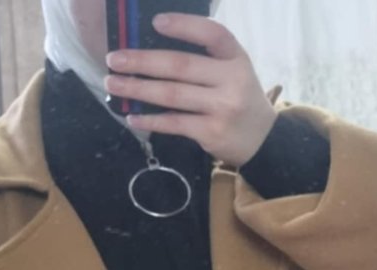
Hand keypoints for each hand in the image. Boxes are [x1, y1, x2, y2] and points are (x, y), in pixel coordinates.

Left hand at [104, 12, 276, 166]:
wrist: (263, 140)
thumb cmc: (239, 98)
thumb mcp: (234, 69)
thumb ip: (207, 57)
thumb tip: (154, 50)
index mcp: (236, 57)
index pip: (211, 34)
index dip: (183, 26)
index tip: (155, 23)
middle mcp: (231, 80)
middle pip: (180, 66)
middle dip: (142, 61)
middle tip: (114, 59)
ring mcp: (221, 108)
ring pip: (172, 95)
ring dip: (138, 88)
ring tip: (114, 84)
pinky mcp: (211, 133)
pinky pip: (174, 123)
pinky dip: (151, 120)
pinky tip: (132, 116)